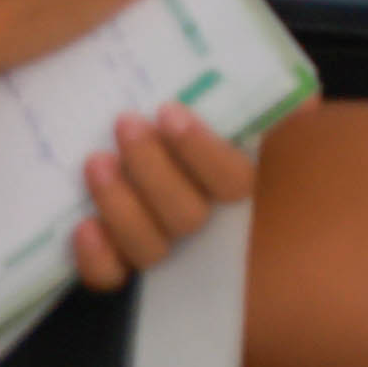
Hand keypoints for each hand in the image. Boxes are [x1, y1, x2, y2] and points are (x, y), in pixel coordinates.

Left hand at [67, 105, 258, 291]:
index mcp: (223, 176)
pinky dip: (97, 257)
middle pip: (187, 216)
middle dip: (152, 169)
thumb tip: (283, 89)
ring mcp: (153, 241)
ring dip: (121, 205)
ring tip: (96, 162)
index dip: (203, 152)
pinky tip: (84, 227)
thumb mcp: (196, 89)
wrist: (106, 137)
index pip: (233, 181)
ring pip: (149, 247)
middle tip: (125, 124)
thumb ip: (239, 92)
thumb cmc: (156, 111)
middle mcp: (194, 215)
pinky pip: (110, 277)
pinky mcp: (113, 261)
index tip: (168, 111)